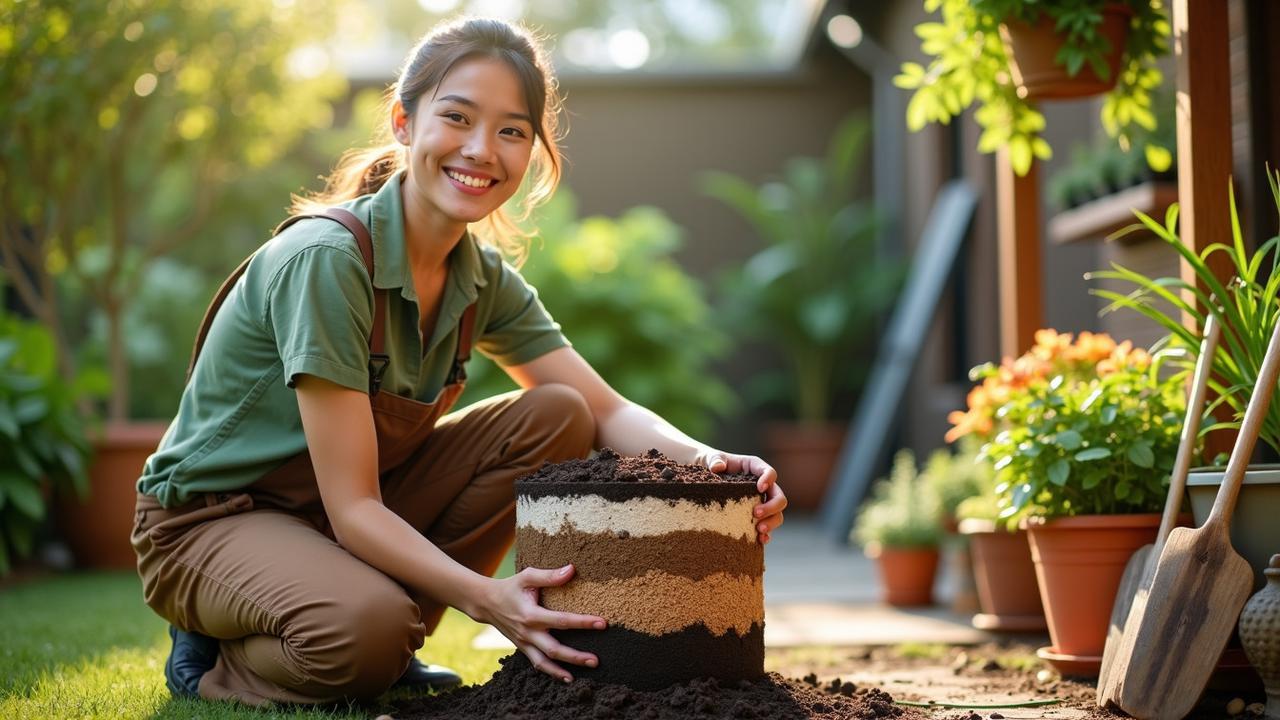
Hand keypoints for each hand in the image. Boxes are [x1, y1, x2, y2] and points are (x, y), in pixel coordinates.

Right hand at [476, 564, 605, 681]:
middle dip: (575, 656)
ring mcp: (524, 643)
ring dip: (564, 670)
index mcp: (531, 614)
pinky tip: (567, 677)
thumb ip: (549, 575)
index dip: (582, 622)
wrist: (486, 602)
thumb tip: (572, 570)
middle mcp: (528, 632)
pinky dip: (552, 672)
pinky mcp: (523, 648)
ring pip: (545, 662)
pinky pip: (537, 664)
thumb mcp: (527, 576)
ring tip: (586, 672)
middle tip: (596, 660)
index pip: (561, 620)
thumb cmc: (511, 587)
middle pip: (553, 649)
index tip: (602, 623)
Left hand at [697, 450, 785, 544]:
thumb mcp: (711, 458)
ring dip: (772, 522)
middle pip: (778, 496)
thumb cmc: (712, 464)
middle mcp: (762, 485)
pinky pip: (767, 526)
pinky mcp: (755, 516)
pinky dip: (767, 534)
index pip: (770, 472)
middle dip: (772, 506)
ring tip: (759, 529)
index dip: (768, 480)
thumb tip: (717, 468)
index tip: (760, 488)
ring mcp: (760, 502)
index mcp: (755, 468)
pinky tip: (760, 540)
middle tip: (756, 513)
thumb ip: (715, 460)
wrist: (706, 478)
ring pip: (777, 513)